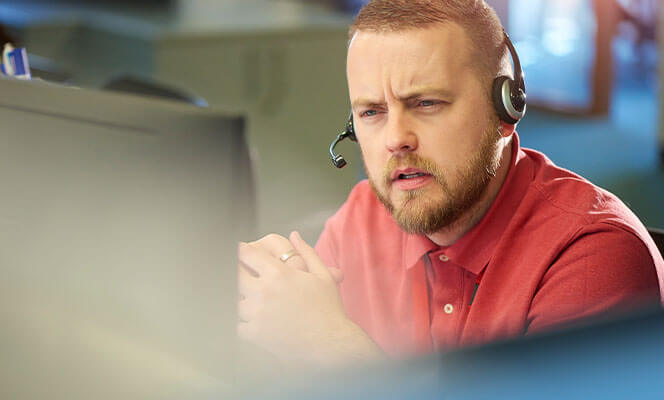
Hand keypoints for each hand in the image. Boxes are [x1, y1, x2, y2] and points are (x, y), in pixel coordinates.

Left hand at [237, 231, 378, 366]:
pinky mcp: (255, 334)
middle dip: (235, 271)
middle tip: (239, 273)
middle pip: (234, 274)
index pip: (247, 254)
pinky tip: (248, 319)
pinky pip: (237, 324)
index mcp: (279, 274)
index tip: (239, 252)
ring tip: (244, 297)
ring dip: (238, 297)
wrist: (331, 344)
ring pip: (233, 300)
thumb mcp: (322, 276)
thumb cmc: (329, 310)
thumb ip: (306, 252)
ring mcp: (257, 313)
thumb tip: (294, 235)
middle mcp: (264, 291)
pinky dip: (240, 321)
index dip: (241, 251)